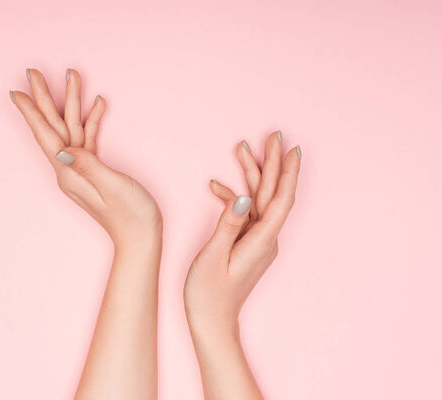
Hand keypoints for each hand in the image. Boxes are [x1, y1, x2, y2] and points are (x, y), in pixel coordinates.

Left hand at [10, 68, 161, 247]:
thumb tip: (60, 150)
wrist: (140, 237)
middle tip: (33, 72)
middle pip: (53, 128)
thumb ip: (87, 165)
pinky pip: (88, 139)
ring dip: (71, 102)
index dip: (31, 112)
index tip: (16, 91)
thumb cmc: (130, 215)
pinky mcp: (95, 170)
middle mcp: (70, 170)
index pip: (46, 137)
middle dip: (44, 98)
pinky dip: (92, 121)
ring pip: (71, 129)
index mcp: (69, 174)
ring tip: (72, 76)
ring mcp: (82, 169)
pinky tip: (97, 105)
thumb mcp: (111, 186)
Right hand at [184, 131, 300, 332]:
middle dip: (273, 164)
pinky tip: (216, 188)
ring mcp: (257, 241)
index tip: (290, 148)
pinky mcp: (247, 243)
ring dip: (252, 176)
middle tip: (273, 136)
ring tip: (243, 149)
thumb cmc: (209, 293)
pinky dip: (233, 199)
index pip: (280, 199)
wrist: (212, 321)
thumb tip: (241, 196)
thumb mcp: (213, 256)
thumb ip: (228, 223)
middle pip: (272, 195)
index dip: (287, 172)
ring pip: (258, 201)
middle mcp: (265, 239)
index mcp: (261, 241)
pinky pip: (245, 214)